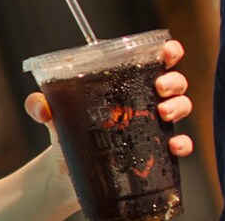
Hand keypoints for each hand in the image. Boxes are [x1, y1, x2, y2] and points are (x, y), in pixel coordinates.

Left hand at [24, 40, 194, 157]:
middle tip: (159, 88)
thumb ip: (40, 105)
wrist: (65, 173)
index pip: (154, 59)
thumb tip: (40, 106)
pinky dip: (183, 144)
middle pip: (174, 81)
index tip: (167, 52)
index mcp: (125, 82)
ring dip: (179, 106)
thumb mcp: (53, 115)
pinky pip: (179, 144)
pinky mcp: (155, 153)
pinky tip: (175, 146)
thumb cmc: (66, 131)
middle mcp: (144, 99)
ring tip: (163, 113)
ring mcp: (153, 126)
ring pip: (181, 107)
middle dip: (173, 81)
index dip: (168, 51)